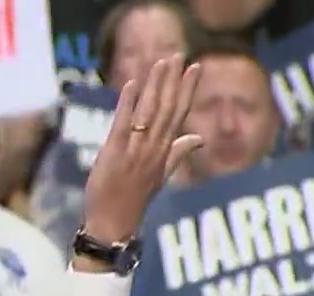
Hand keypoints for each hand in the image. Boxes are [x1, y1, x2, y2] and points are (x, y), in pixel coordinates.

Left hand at [83, 54, 202, 242]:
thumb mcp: (161, 176)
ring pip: (149, 113)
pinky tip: (132, 84)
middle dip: (173, 81)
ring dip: (155, 86)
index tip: (196, 67)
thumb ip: (179, 153)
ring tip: (161, 63)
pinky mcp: (114, 153)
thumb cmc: (133, 199)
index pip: (179, 114)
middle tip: (179, 55)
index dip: (187, 89)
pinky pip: (123, 124)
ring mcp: (135, 151)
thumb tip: (199, 138)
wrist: (114, 222)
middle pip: (167, 108)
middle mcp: (154, 149)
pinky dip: (128, 104)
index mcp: (165, 152)